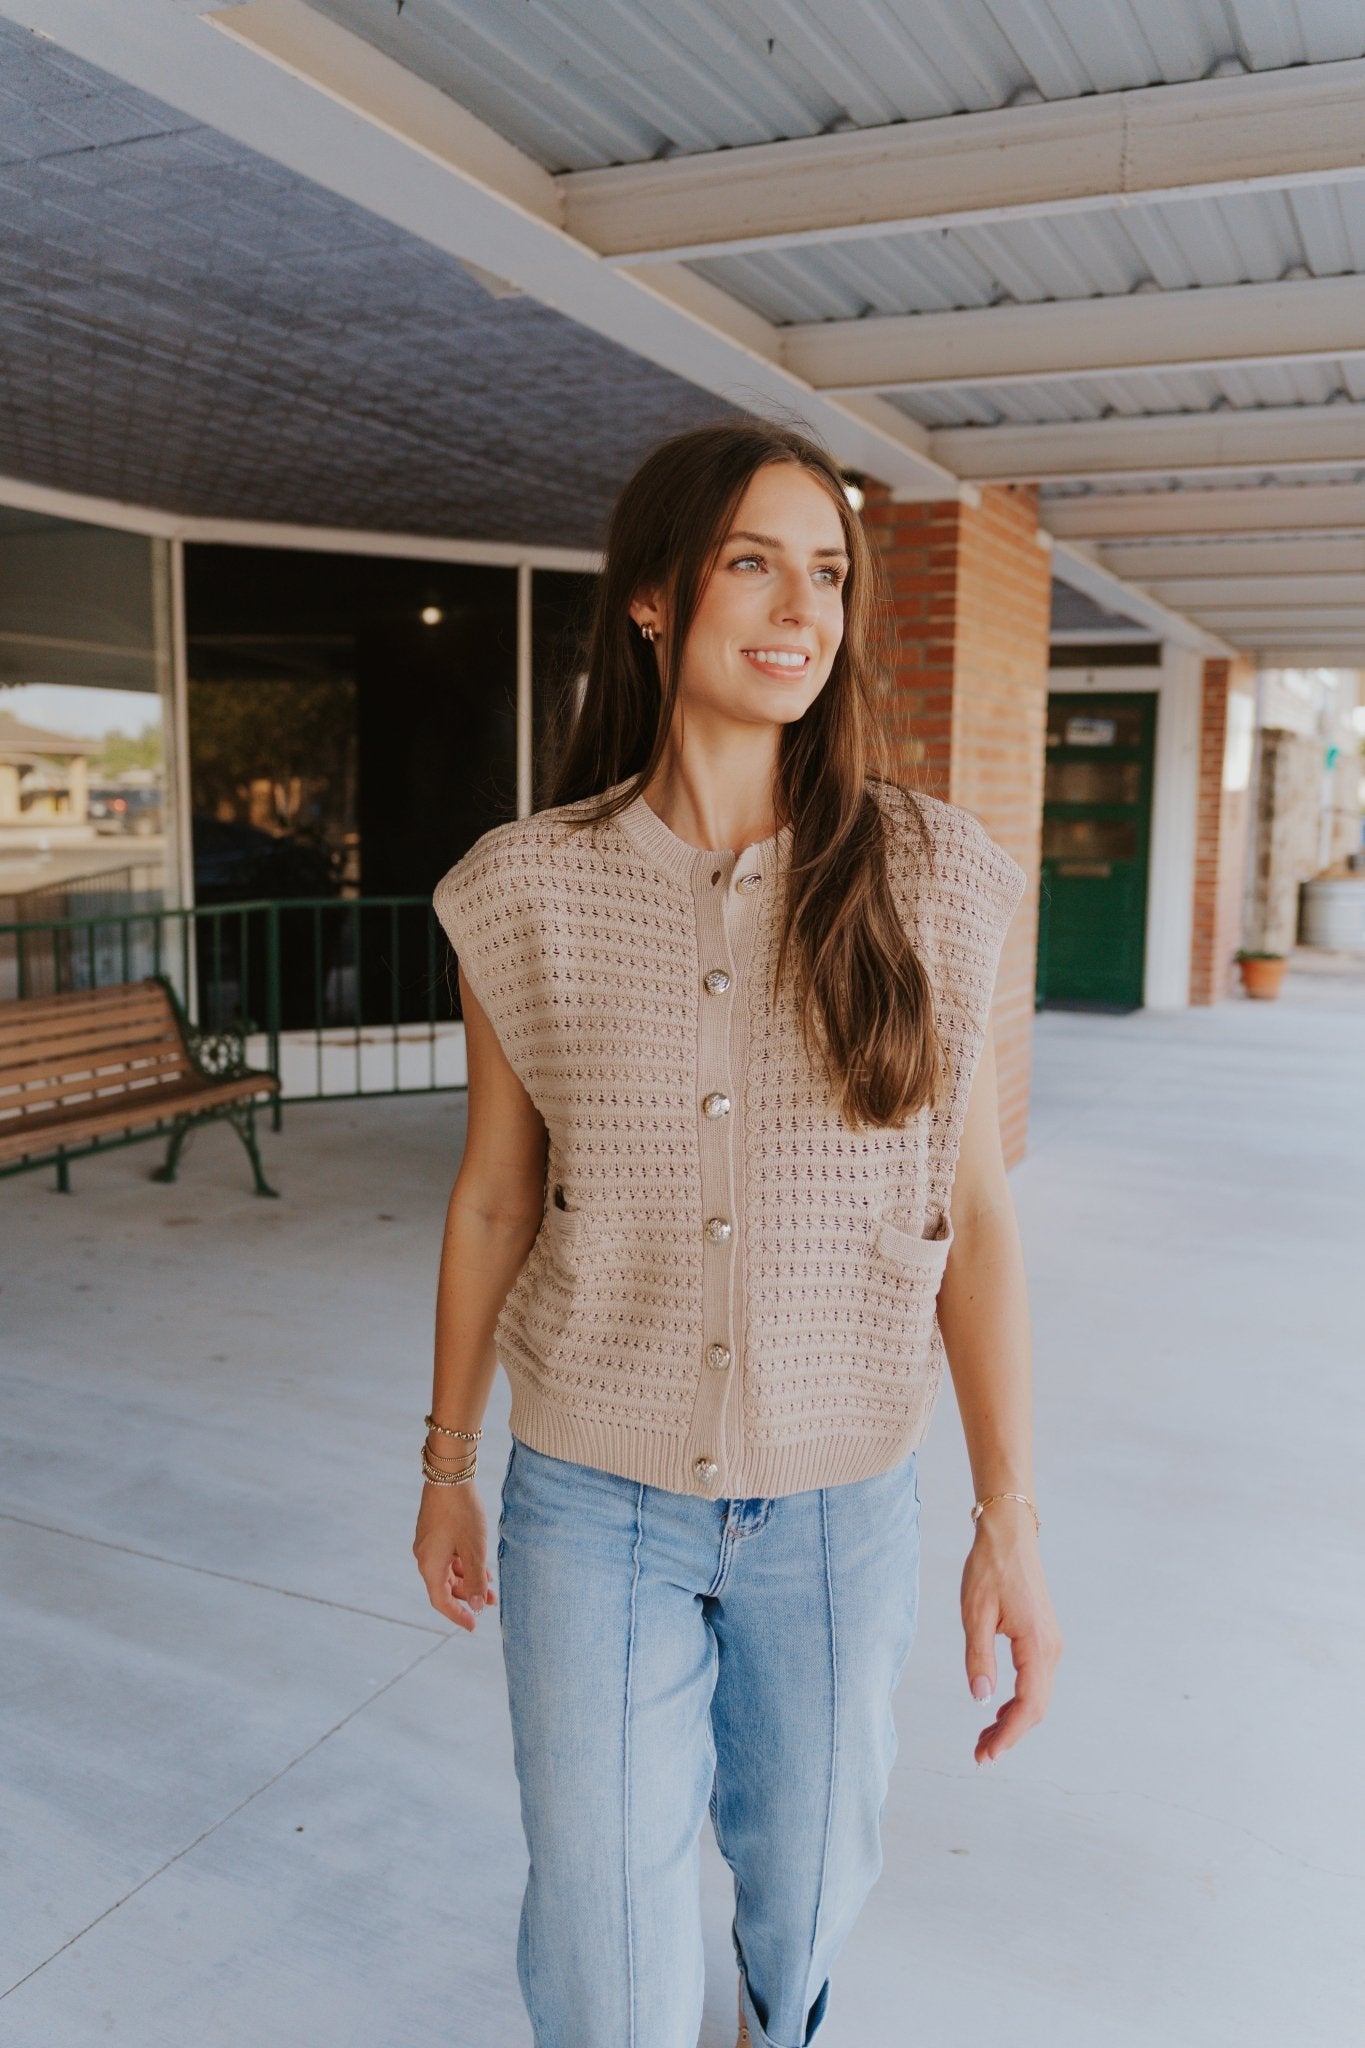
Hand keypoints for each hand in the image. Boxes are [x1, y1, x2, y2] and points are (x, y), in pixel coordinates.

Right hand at [412, 1480, 497, 1632]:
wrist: (449, 1475)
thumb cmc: (462, 1512)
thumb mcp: (474, 1548)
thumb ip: (477, 1579)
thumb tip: (479, 1605)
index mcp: (430, 1565)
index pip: (441, 1601)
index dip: (457, 1615)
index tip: (474, 1625)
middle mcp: (424, 1556)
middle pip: (445, 1586)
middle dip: (469, 1595)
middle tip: (492, 1602)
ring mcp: (428, 1543)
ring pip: (448, 1570)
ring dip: (469, 1578)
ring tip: (492, 1580)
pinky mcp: (433, 1530)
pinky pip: (448, 1556)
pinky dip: (464, 1562)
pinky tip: (481, 1561)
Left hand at [960, 1501, 1061, 1763]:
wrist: (1009, 1535)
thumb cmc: (990, 1568)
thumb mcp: (975, 1613)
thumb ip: (978, 1658)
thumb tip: (981, 1700)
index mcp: (1037, 1645)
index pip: (1028, 1705)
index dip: (1008, 1735)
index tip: (985, 1755)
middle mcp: (1051, 1649)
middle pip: (1036, 1707)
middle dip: (1010, 1735)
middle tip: (980, 1754)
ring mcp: (1050, 1644)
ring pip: (1038, 1696)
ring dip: (1014, 1721)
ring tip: (984, 1738)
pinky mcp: (1043, 1639)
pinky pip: (1036, 1681)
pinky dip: (1018, 1702)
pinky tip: (998, 1709)